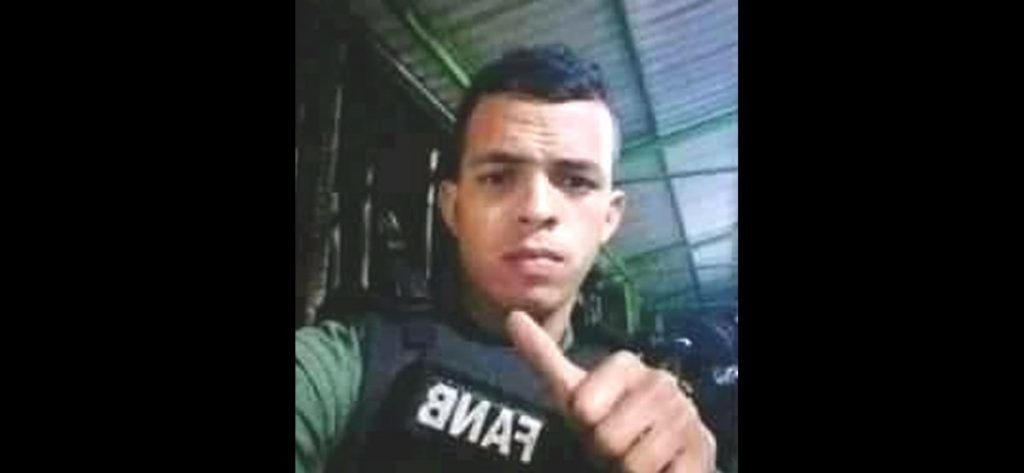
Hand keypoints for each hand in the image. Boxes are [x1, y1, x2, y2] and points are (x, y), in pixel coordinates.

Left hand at [506, 311, 715, 472]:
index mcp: (628, 365)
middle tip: (616, 444)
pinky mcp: (703, 447)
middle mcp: (661, 382)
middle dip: (606, 450)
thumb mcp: (573, 393)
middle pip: (607, 436)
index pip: (583, 405)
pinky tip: (659, 467)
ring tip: (636, 454)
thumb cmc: (610, 420)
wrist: (660, 451)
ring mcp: (685, 414)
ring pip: (634, 461)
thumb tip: (512, 317)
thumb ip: (543, 356)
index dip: (583, 422)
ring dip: (629, 469)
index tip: (591, 420)